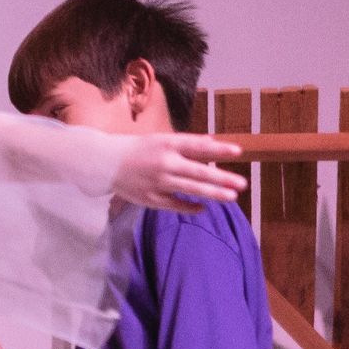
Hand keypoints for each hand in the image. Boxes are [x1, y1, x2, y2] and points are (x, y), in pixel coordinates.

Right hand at [113, 134, 245, 213]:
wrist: (105, 163)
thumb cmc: (138, 149)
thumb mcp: (162, 139)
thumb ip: (188, 143)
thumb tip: (212, 142)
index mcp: (168, 144)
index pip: (198, 147)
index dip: (219, 150)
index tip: (239, 151)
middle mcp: (165, 162)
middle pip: (198, 172)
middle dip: (222, 178)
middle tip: (243, 183)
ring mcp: (158, 182)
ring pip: (190, 189)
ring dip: (213, 194)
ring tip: (232, 197)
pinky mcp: (151, 198)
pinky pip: (175, 204)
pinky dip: (190, 206)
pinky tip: (204, 208)